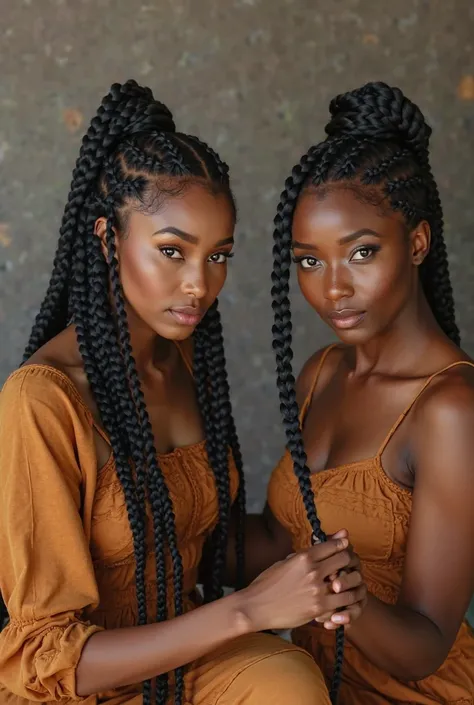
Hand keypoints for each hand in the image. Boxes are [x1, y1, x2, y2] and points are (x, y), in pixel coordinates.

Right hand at [238, 537, 362, 631]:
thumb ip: (304, 554)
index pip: (332, 545)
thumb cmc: (267, 583)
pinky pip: (342, 602)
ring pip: (348, 582)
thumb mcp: (285, 561)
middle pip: (344, 560)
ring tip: (350, 582)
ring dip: (351, 581)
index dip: (341, 543)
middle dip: (348, 560)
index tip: (345, 544)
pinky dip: (345, 600)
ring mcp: (317, 590)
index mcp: (303, 557)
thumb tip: (318, 544)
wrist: (256, 607)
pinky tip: (343, 599)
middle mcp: (313, 571)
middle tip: (349, 563)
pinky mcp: (319, 608)